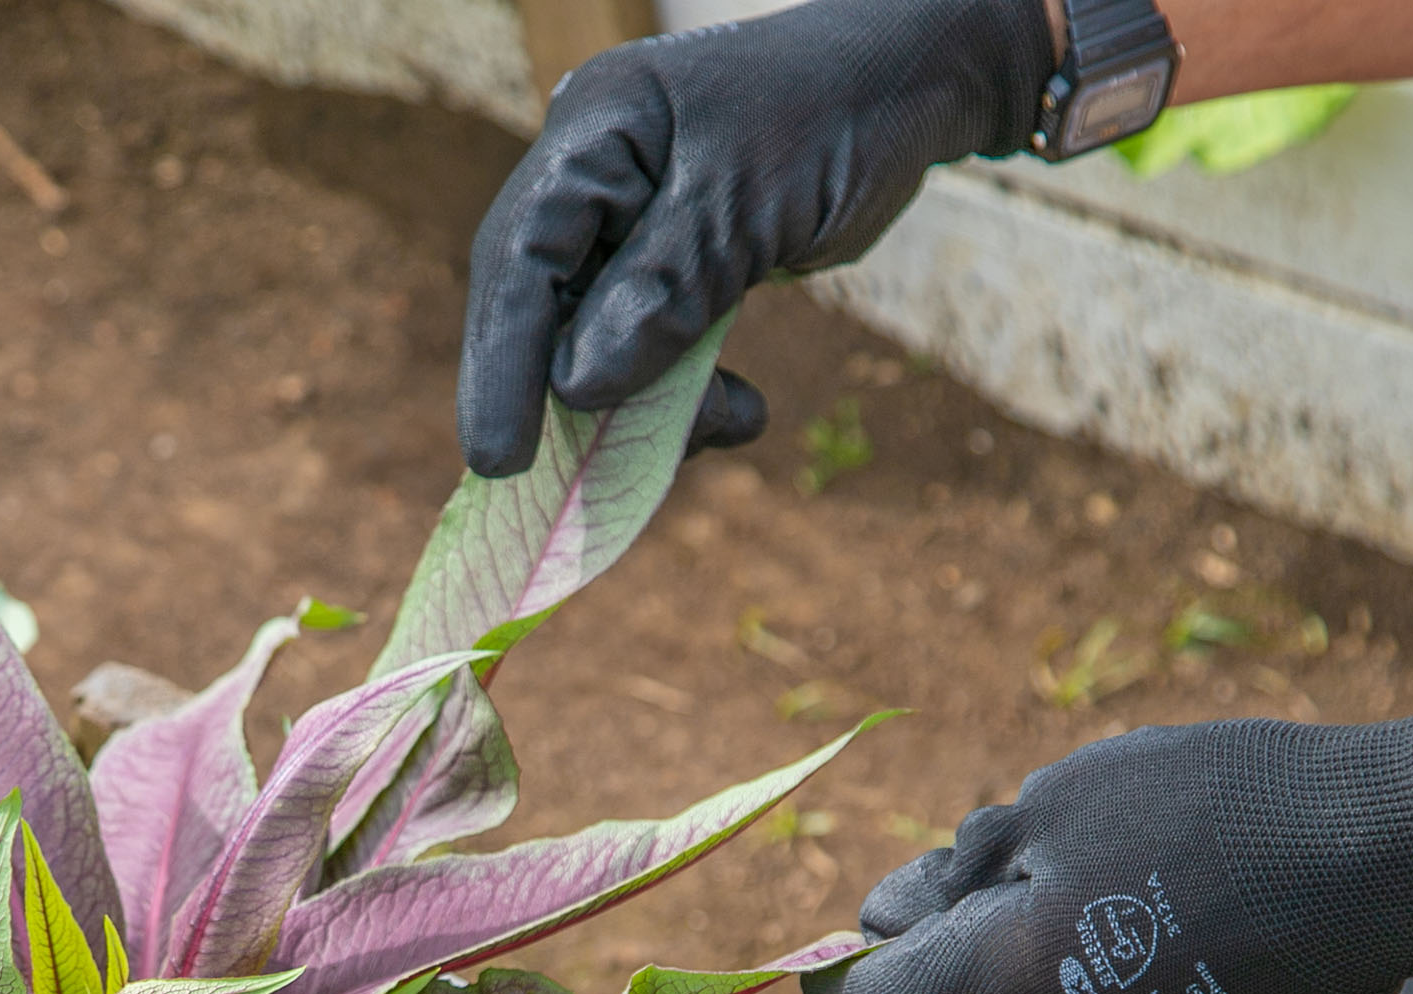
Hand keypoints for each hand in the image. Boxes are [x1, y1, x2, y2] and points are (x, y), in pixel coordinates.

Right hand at [459, 0, 1059, 477]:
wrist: (912, 88)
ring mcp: (631, 219)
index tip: (500, 459)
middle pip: (541, 303)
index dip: (501, 363)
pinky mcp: (673, 259)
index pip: (521, 256)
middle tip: (559, 485)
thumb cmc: (836, 117)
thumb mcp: (748, 205)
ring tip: (716, 430)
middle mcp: (597, 175)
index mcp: (596, 133)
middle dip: (558, 397)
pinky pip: (651, 342)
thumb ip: (664, 290)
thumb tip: (577, 386)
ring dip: (641, 405)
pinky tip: (742, 413)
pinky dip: (688, 392)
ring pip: (596, 336)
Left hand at [801, 699, 1412, 993]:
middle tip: (1012, 871)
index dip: (842, 970)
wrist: (1383, 865)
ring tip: (1109, 904)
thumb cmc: (1211, 812)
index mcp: (990, 988)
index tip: (849, 935)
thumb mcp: (1058, 805)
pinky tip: (1156, 957)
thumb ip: (952, 874)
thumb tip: (874, 922)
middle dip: (951, 962)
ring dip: (1030, 990)